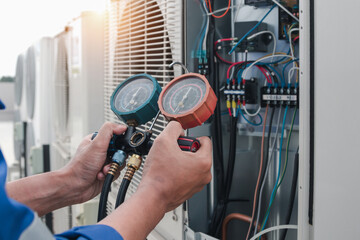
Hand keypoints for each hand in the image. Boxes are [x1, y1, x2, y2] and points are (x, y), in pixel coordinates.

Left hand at [60, 122, 126, 203]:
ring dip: (112, 167)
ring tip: (103, 170)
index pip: (115, 136)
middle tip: (110, 160)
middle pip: (119, 150)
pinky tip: (101, 176)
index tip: (118, 147)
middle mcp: (100, 151)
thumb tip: (121, 126)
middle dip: (116, 157)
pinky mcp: (106, 173)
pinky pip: (116, 172)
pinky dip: (110, 174)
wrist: (75, 187)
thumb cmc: (79, 167)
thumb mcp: (96, 144)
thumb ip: (109, 131)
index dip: (119, 142)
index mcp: (97, 141)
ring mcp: (103, 163)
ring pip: (119, 162)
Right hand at [99, 121, 211, 239]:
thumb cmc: (159, 175)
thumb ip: (173, 128)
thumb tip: (177, 126)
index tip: (180, 142)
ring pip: (191, 164)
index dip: (190, 137)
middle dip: (184, 150)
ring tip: (167, 163)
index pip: (205, 140)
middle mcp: (204, 175)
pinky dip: (178, 172)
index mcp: (204, 162)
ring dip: (180, 161)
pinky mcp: (189, 191)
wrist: (151, 197)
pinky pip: (186, 175)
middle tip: (171, 153)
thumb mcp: (163, 141)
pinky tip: (167, 172)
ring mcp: (197, 184)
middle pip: (197, 153)